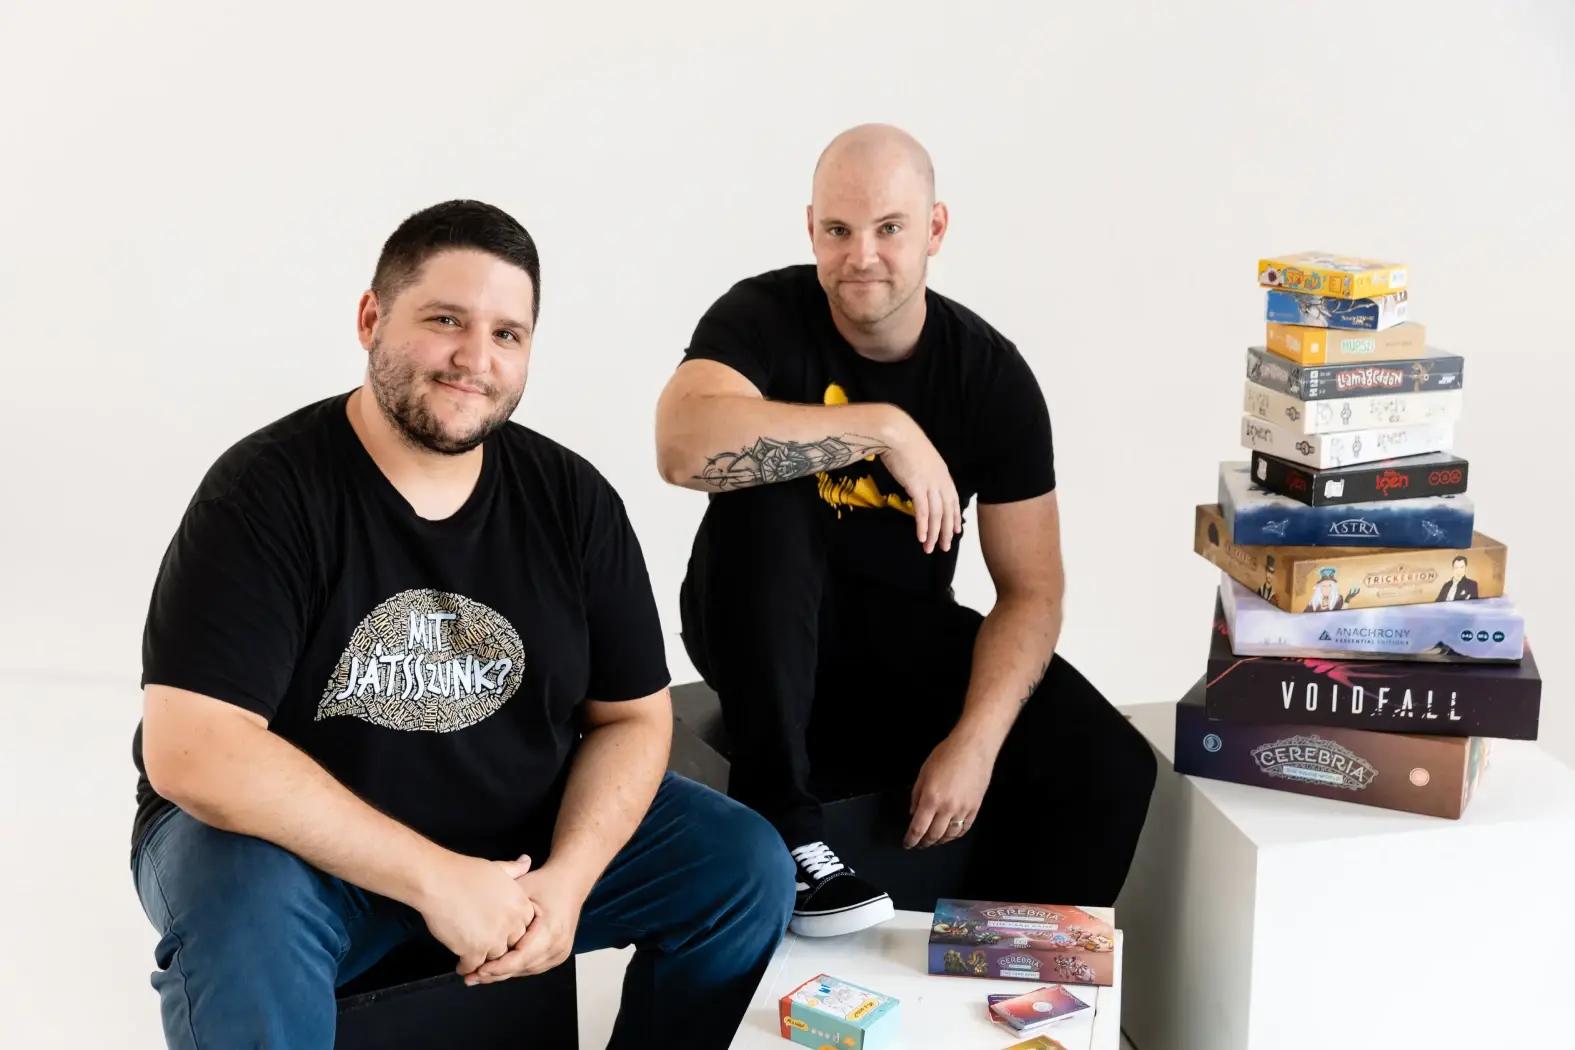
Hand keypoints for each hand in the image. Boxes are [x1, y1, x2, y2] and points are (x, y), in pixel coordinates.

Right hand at [416, 853, 535, 977]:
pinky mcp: (474, 951)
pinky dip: (467, 967)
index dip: (514, 929)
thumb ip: (515, 869)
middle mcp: (511, 924)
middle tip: (488, 946)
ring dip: (485, 959)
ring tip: (475, 959)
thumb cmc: (466, 872)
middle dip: (502, 945)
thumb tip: (527, 860)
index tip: (502, 931)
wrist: (440, 882)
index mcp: (520, 904)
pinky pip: (475, 966)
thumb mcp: (497, 868)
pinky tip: (461, 965)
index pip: (527, 926)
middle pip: (513, 944)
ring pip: (495, 958)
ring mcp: (494, 939)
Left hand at [467, 863, 589, 985]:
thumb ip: (502, 909)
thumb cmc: (545, 883)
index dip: (497, 967)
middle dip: (495, 974)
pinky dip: (514, 968)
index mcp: (551, 930)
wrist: (570, 883)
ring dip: (502, 974)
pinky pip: (531, 967)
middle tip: (469, 977)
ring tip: (477, 975)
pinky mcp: (558, 956)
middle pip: (521, 967)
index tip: (476, 970)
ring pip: (525, 970)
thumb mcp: (521, 890)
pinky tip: (495, 969)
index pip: (520, 957)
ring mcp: (560, 953)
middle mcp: (558, 945)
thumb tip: (476, 925)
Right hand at [878, 412, 961, 553]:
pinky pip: (922, 512)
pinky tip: (921, 537)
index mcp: (942, 473)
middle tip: (945, 547)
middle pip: (947, 511)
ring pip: (936, 515)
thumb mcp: (920, 458)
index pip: (952, 500)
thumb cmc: (904, 442)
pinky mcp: (917, 487)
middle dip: (946, 531)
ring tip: (930, 548)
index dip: (954, 517)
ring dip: (933, 534)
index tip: (955, 531)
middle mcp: (940, 480)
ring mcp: (929, 484)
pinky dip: (923, 526)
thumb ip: (924, 471)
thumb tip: (920, 482)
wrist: (896, 433)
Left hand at [904, 734, 996, 848]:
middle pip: (934, 835)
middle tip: (919, 844)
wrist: (973, 748)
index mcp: (931, 799)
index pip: (918, 828)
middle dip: (924, 842)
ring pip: (950, 835)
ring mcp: (963, 810)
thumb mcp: (923, 773)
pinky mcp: (975, 808)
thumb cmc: (945, 755)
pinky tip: (950, 834)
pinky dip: (956, 835)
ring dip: (940, 841)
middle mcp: (947, 809)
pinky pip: (964, 828)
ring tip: (934, 841)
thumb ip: (916, 795)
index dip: (911, 839)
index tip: (907, 844)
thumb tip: (913, 812)